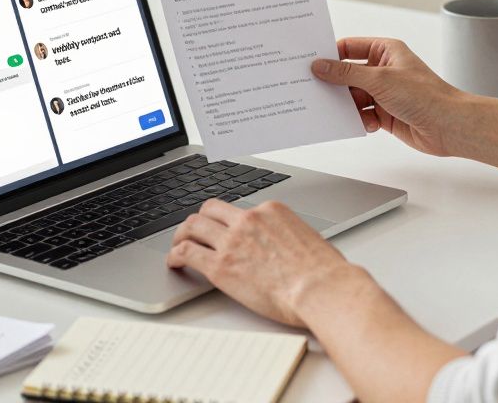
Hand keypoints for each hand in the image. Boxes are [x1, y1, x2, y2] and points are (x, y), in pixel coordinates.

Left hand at [166, 199, 353, 326]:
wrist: (320, 289)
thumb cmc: (323, 272)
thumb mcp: (307, 239)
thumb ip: (286, 237)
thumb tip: (282, 248)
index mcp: (271, 211)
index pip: (239, 209)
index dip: (228, 221)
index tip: (224, 230)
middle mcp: (248, 220)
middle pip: (210, 210)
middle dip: (199, 220)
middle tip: (193, 232)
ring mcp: (232, 241)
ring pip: (193, 226)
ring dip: (181, 235)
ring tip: (178, 245)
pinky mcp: (220, 266)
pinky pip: (186, 252)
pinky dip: (175, 255)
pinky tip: (174, 262)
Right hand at [312, 37, 464, 156]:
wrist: (448, 126)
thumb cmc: (425, 96)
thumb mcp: (379, 80)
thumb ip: (346, 74)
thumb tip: (321, 66)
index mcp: (386, 51)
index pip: (349, 47)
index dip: (330, 54)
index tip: (311, 63)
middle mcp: (384, 70)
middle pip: (347, 74)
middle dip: (335, 85)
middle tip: (316, 91)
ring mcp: (384, 93)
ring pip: (353, 97)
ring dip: (348, 106)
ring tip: (344, 112)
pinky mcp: (385, 114)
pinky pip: (362, 115)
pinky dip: (361, 121)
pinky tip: (369, 124)